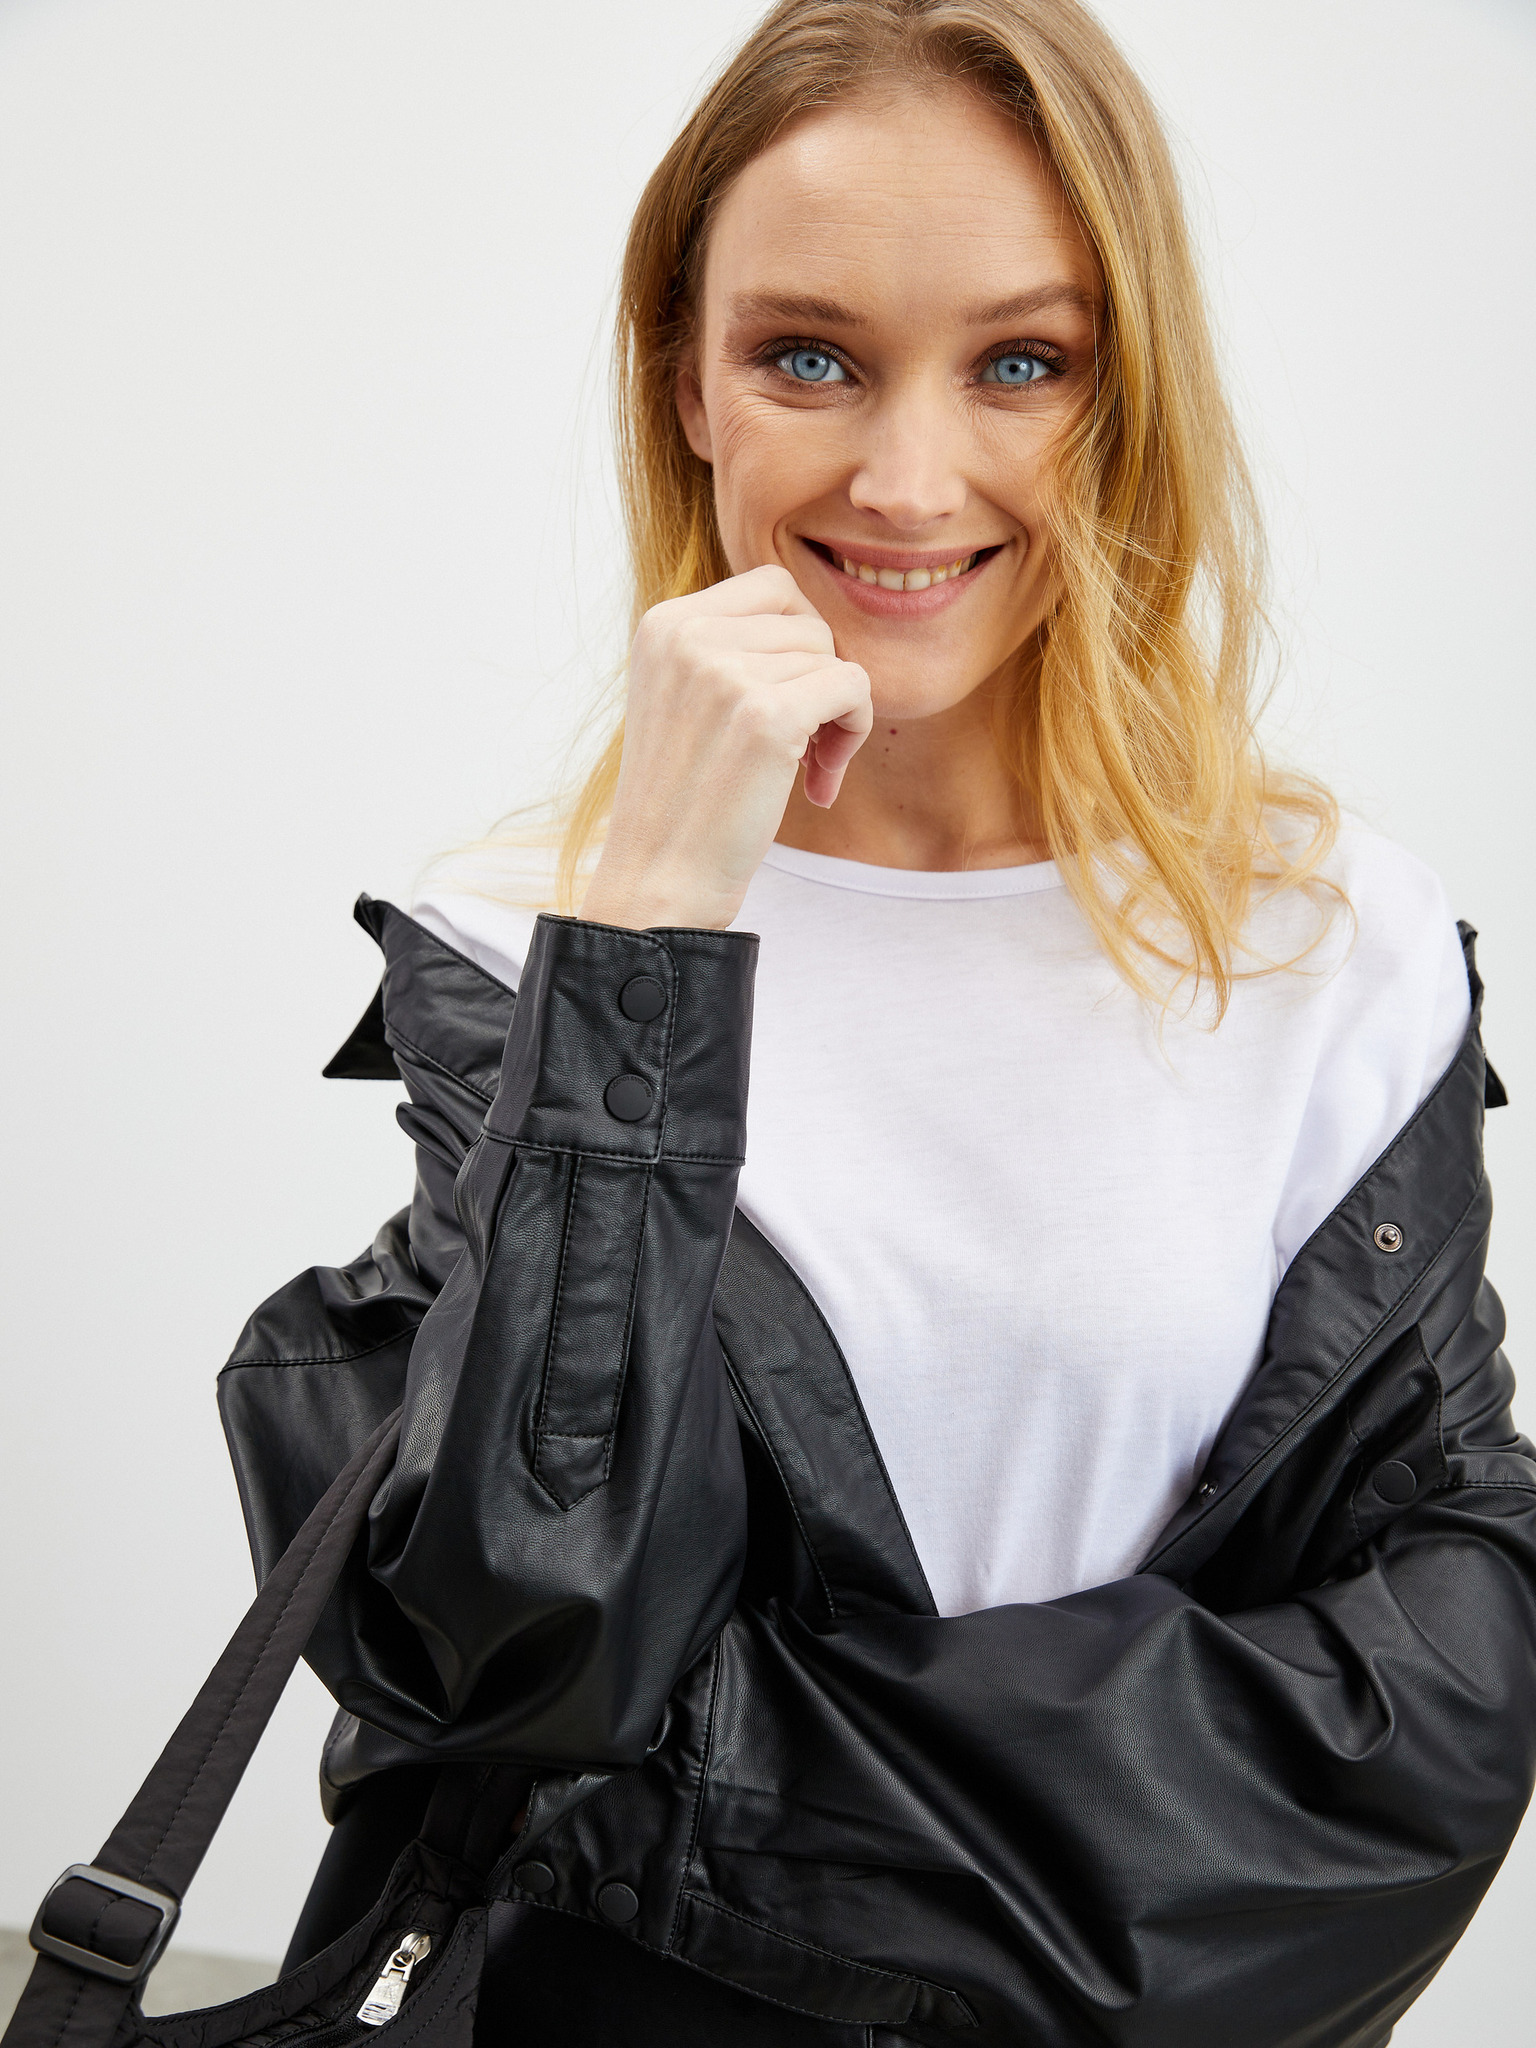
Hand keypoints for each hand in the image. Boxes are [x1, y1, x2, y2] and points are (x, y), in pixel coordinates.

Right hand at [580, 565, 871, 930]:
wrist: (660, 876)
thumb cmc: (683, 799)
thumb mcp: (682, 697)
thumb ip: (728, 647)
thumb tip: (812, 623)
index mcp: (664, 624)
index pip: (773, 588)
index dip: (797, 644)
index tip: (781, 702)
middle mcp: (688, 635)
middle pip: (808, 623)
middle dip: (818, 680)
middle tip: (800, 744)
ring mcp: (726, 672)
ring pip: (833, 657)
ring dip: (835, 716)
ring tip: (802, 769)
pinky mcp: (767, 715)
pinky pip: (855, 687)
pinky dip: (854, 733)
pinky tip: (819, 782)